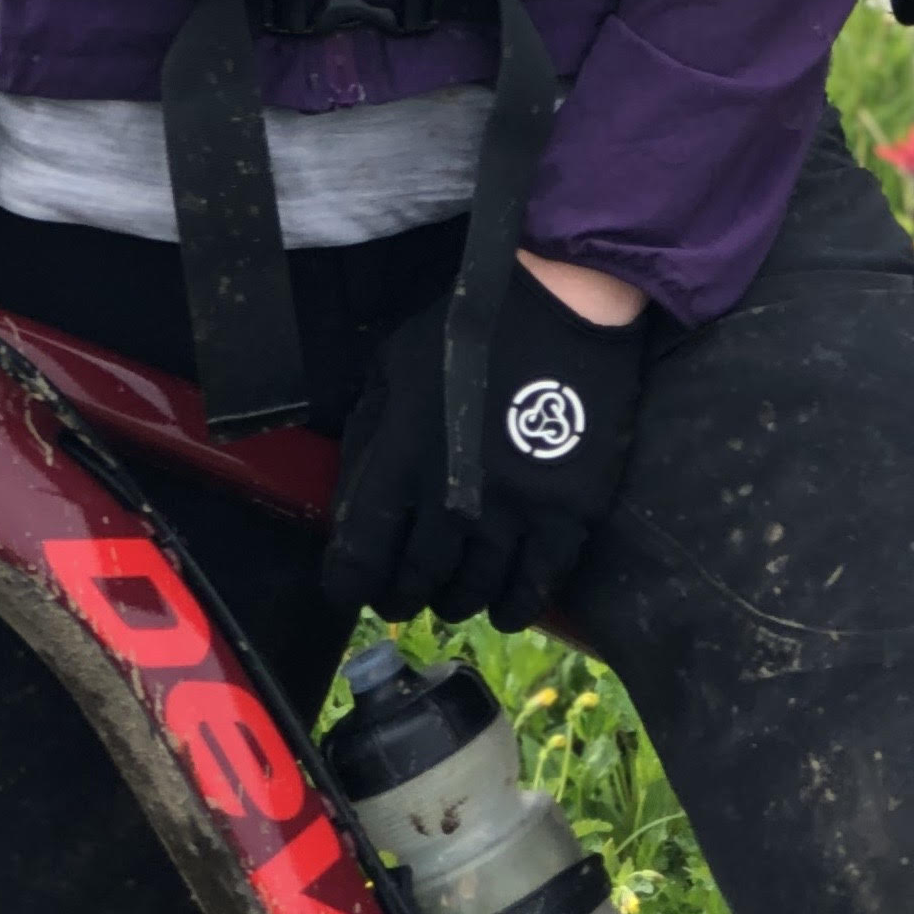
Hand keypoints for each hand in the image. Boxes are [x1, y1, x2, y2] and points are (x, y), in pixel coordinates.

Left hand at [322, 256, 648, 632]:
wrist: (564, 305)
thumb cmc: (469, 329)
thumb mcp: (395, 366)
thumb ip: (370, 434)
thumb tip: (354, 498)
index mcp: (402, 458)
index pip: (360, 553)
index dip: (348, 582)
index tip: (350, 586)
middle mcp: (451, 500)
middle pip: (416, 580)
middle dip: (400, 596)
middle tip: (401, 595)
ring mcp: (512, 514)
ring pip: (472, 592)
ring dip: (454, 602)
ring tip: (449, 598)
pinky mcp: (564, 517)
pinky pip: (534, 588)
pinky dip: (513, 607)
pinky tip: (501, 608)